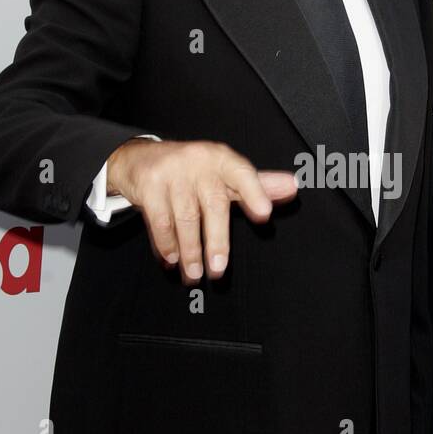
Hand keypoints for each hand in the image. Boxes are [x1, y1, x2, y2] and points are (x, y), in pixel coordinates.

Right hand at [105, 137, 297, 280]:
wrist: (140, 159)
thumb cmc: (192, 171)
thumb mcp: (225, 174)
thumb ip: (258, 185)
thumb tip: (292, 187)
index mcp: (223, 160)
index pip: (243, 174)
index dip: (256, 193)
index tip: (264, 214)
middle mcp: (199, 162)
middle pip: (214, 205)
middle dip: (217, 242)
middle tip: (218, 270)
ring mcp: (173, 172)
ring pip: (185, 218)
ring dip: (190, 252)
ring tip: (195, 274)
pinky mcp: (149, 184)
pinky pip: (160, 220)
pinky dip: (166, 244)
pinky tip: (172, 260)